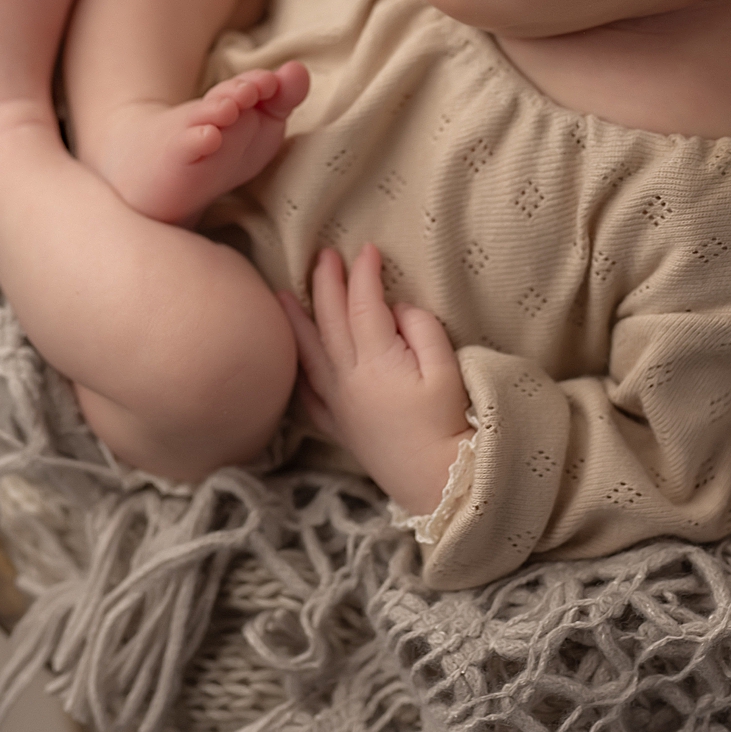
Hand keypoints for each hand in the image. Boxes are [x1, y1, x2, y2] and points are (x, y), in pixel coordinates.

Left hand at [280, 244, 472, 519]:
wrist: (437, 483)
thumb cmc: (448, 424)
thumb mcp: (446, 369)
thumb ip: (421, 328)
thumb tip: (397, 308)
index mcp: (376, 360)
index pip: (363, 304)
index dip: (363, 274)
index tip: (368, 248)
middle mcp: (348, 378)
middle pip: (330, 321)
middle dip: (326, 284)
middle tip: (324, 255)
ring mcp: (340, 404)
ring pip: (310, 353)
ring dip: (297, 320)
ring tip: (282, 295)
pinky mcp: (341, 427)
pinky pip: (309, 395)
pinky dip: (299, 373)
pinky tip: (293, 362)